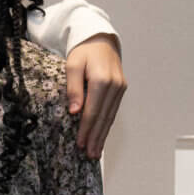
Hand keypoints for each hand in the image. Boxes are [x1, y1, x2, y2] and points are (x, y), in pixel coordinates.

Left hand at [64, 34, 125, 157]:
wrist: (100, 40)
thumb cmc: (83, 51)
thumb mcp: (73, 65)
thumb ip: (73, 88)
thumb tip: (75, 111)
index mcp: (102, 80)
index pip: (93, 111)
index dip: (86, 129)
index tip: (80, 144)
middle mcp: (115, 86)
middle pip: (104, 117)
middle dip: (96, 138)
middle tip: (89, 155)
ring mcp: (120, 88)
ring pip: (110, 116)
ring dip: (103, 135)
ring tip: (95, 152)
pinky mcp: (120, 90)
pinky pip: (113, 111)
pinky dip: (107, 125)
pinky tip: (101, 136)